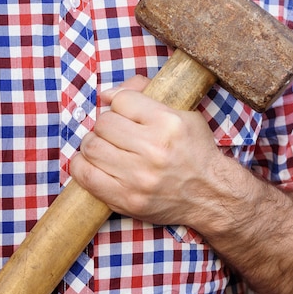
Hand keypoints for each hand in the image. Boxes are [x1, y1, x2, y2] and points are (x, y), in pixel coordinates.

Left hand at [70, 76, 228, 227]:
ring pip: (91, 146)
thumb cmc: (194, 151)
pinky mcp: (127, 199)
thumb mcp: (182, 113)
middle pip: (103, 123)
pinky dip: (82, 166)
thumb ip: (145, 94)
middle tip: (114, 133)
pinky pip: (85, 176)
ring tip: (104, 147)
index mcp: (168, 123)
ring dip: (93, 144)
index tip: (124, 114)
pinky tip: (91, 163)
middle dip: (105, 125)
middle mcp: (153, 149)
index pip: (121, 100)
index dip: (119, 104)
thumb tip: (106, 94)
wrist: (210, 194)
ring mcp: (138, 177)